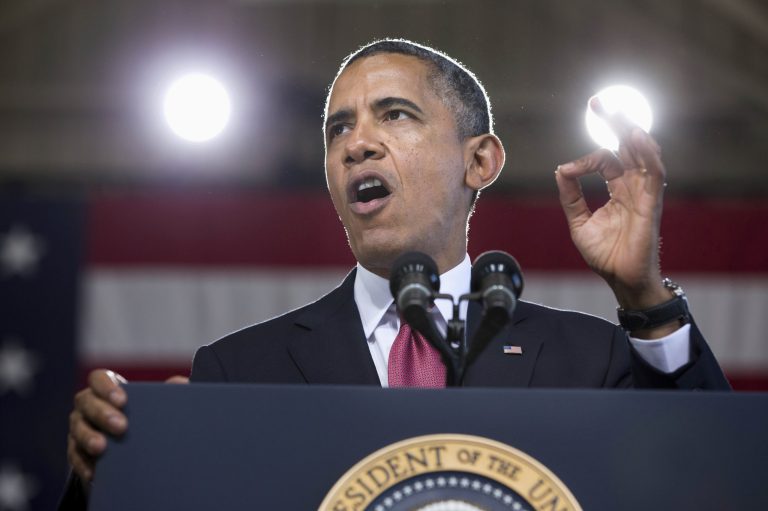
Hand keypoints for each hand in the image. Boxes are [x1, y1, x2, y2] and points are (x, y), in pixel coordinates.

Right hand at [67, 370, 188, 483]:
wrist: (131, 447)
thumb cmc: (144, 416)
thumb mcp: (155, 402)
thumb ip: (169, 391)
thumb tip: (181, 384)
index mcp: (106, 388)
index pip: (98, 378)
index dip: (107, 387)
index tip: (123, 400)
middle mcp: (88, 405)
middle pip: (87, 403)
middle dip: (102, 414)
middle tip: (121, 427)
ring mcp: (79, 427)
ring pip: (78, 429)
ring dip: (89, 438)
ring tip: (102, 448)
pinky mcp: (76, 450)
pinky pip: (75, 456)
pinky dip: (83, 464)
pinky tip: (94, 472)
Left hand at [555, 98, 674, 334]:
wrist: (620, 278)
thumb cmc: (605, 254)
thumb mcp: (579, 222)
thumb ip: (571, 196)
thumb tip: (560, 169)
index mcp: (618, 190)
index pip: (606, 160)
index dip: (586, 160)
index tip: (567, 171)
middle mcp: (633, 187)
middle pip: (628, 147)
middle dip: (615, 123)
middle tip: (599, 102)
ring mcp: (644, 194)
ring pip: (643, 155)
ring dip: (631, 133)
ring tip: (619, 114)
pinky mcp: (651, 204)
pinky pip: (653, 174)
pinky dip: (647, 155)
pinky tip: (637, 139)